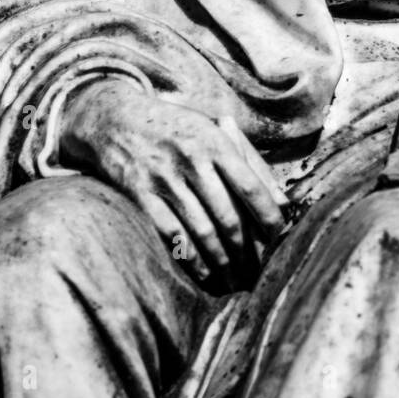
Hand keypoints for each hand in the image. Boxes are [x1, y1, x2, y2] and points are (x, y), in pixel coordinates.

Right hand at [60, 79, 287, 289]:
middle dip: (246, 250)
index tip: (280, 239)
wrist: (115, 117)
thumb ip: (249, 162)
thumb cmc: (176, 127)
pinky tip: (205, 272)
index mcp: (215, 141)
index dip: (268, 217)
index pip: (250, 186)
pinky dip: (191, 259)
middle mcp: (191, 160)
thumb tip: (283, 202)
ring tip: (235, 279)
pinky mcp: (140, 194)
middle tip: (257, 271)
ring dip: (222, 261)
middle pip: (228, 216)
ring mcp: (164, 178)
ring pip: (202, 231)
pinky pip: (171, 235)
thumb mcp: (213, 130)